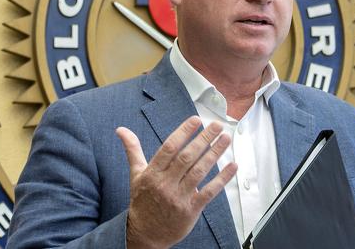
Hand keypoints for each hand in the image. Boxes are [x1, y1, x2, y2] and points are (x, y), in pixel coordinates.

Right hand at [116, 116, 236, 248]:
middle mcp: (165, 184)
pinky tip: (232, 165)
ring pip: (199, 171)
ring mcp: (179, 197)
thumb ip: (133, 150)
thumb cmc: (142, 200)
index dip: (183, 133)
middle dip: (203, 139)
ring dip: (214, 153)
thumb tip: (121, 130)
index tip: (196, 120)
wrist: (145, 233)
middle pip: (187, 157)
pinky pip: (210, 192)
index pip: (169, 148)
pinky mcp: (191, 209)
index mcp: (152, 173)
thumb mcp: (136, 174)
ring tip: (225, 138)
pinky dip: (222, 178)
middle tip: (217, 125)